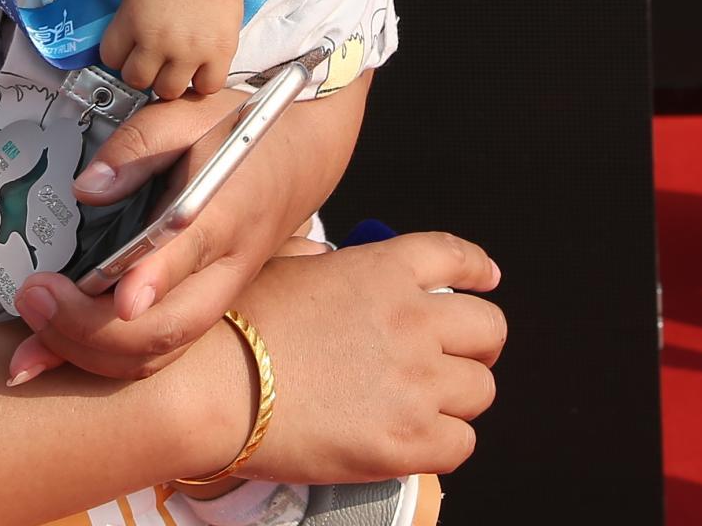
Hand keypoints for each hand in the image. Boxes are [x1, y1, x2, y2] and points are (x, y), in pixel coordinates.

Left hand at [6, 78, 339, 382]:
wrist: (298, 160)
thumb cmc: (237, 134)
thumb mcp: (188, 115)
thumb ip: (137, 146)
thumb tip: (85, 189)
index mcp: (224, 211)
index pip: (189, 252)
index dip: (154, 279)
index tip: (119, 298)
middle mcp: (224, 270)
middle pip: (168, 327)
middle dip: (92, 329)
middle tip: (32, 297)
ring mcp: (216, 299)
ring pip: (159, 354)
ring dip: (88, 357)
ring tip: (26, 342)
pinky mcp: (200, 312)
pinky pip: (155, 354)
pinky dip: (100, 365)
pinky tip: (49, 361)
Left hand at [100, 0, 243, 101]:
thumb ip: (122, 3)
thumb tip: (122, 21)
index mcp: (131, 20)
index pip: (110, 58)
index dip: (117, 54)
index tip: (125, 50)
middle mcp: (158, 40)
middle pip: (137, 80)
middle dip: (140, 71)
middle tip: (149, 60)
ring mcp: (190, 50)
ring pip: (170, 90)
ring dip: (169, 80)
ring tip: (175, 66)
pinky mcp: (220, 51)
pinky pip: (208, 86)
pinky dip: (202, 81)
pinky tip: (200, 68)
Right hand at [216, 233, 505, 487]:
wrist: (212, 386)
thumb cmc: (233, 327)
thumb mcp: (283, 267)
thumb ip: (322, 262)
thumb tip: (329, 263)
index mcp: (382, 271)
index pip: (456, 257)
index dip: (478, 269)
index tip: (486, 278)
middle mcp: (411, 320)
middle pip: (489, 328)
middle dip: (478, 344)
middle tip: (457, 358)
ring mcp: (414, 382)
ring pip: (481, 389)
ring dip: (456, 397)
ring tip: (423, 405)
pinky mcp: (406, 441)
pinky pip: (461, 444)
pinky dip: (443, 443)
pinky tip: (413, 440)